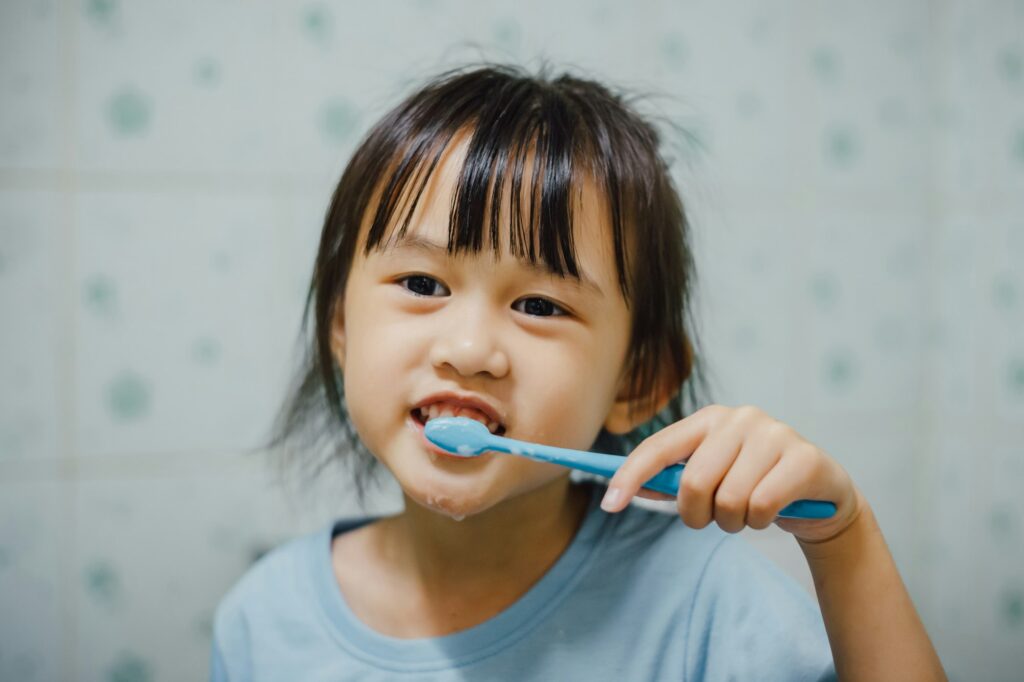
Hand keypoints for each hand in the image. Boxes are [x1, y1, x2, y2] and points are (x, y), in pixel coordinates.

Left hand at [601, 404, 862, 541]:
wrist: (820, 493)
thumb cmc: (753, 484)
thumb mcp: (711, 478)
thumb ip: (670, 481)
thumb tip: (621, 492)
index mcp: (708, 419)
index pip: (658, 447)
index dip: (630, 476)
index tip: (609, 504)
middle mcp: (739, 418)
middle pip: (692, 483)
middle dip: (697, 515)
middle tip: (714, 519)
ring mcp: (774, 434)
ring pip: (728, 500)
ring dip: (733, 522)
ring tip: (748, 513)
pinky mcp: (804, 458)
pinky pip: (761, 507)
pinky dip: (761, 521)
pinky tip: (774, 511)